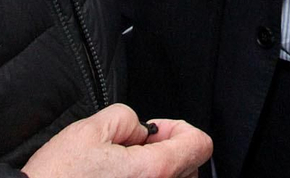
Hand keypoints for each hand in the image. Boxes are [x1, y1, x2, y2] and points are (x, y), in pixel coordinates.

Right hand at [23, 103, 212, 177]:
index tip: (155, 131)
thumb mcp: (89, 130)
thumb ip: (126, 118)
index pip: (200, 145)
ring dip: (158, 169)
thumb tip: (141, 130)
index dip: (179, 129)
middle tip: (133, 147)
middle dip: (166, 149)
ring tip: (122, 167)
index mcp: (152, 171)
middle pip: (190, 165)